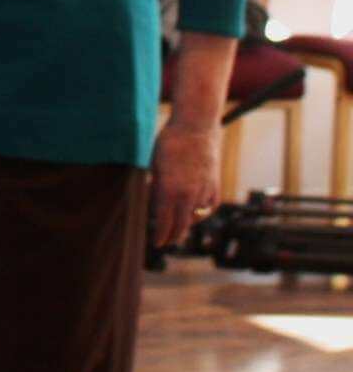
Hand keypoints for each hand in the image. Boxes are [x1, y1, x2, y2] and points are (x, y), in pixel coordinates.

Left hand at [149, 121, 220, 247]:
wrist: (196, 128)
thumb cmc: (169, 143)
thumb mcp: (155, 164)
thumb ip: (156, 187)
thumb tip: (155, 204)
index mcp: (170, 190)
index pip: (164, 221)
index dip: (160, 234)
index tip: (157, 244)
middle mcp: (188, 195)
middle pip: (181, 224)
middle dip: (173, 235)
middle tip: (167, 241)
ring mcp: (204, 191)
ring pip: (196, 217)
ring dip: (187, 224)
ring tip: (179, 229)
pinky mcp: (215, 186)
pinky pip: (209, 207)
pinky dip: (202, 213)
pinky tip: (195, 214)